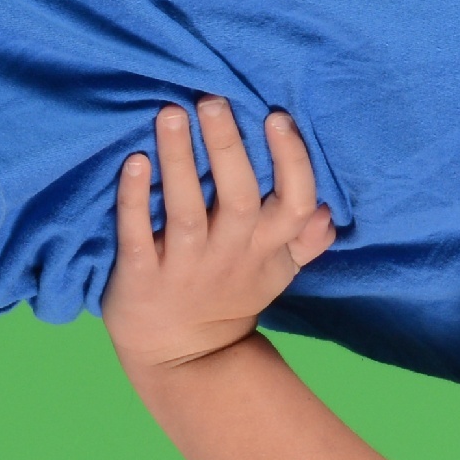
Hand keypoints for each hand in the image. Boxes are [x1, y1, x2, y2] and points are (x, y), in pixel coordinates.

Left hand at [103, 100, 336, 374]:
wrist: (185, 359)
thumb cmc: (231, 298)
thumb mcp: (277, 272)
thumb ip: (304, 240)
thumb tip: (326, 210)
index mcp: (265, 246)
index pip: (294, 202)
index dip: (290, 161)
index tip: (276, 117)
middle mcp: (229, 252)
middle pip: (239, 197)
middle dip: (226, 147)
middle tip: (211, 100)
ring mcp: (184, 265)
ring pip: (185, 209)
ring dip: (178, 160)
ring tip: (170, 114)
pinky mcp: (141, 277)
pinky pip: (136, 235)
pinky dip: (134, 200)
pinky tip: (133, 162)